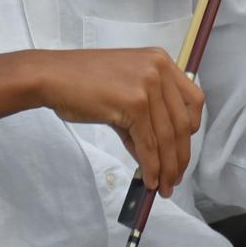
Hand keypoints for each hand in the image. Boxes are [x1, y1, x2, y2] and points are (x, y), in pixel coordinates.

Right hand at [41, 48, 204, 197]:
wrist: (52, 77)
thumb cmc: (81, 83)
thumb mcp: (124, 90)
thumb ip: (144, 115)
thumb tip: (157, 153)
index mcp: (160, 61)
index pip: (193, 99)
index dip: (192, 128)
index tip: (183, 148)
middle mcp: (159, 69)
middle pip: (183, 122)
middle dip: (180, 156)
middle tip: (176, 178)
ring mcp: (148, 84)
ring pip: (167, 136)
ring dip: (167, 167)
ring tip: (165, 186)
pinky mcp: (135, 103)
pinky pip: (148, 143)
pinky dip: (151, 166)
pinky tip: (150, 179)